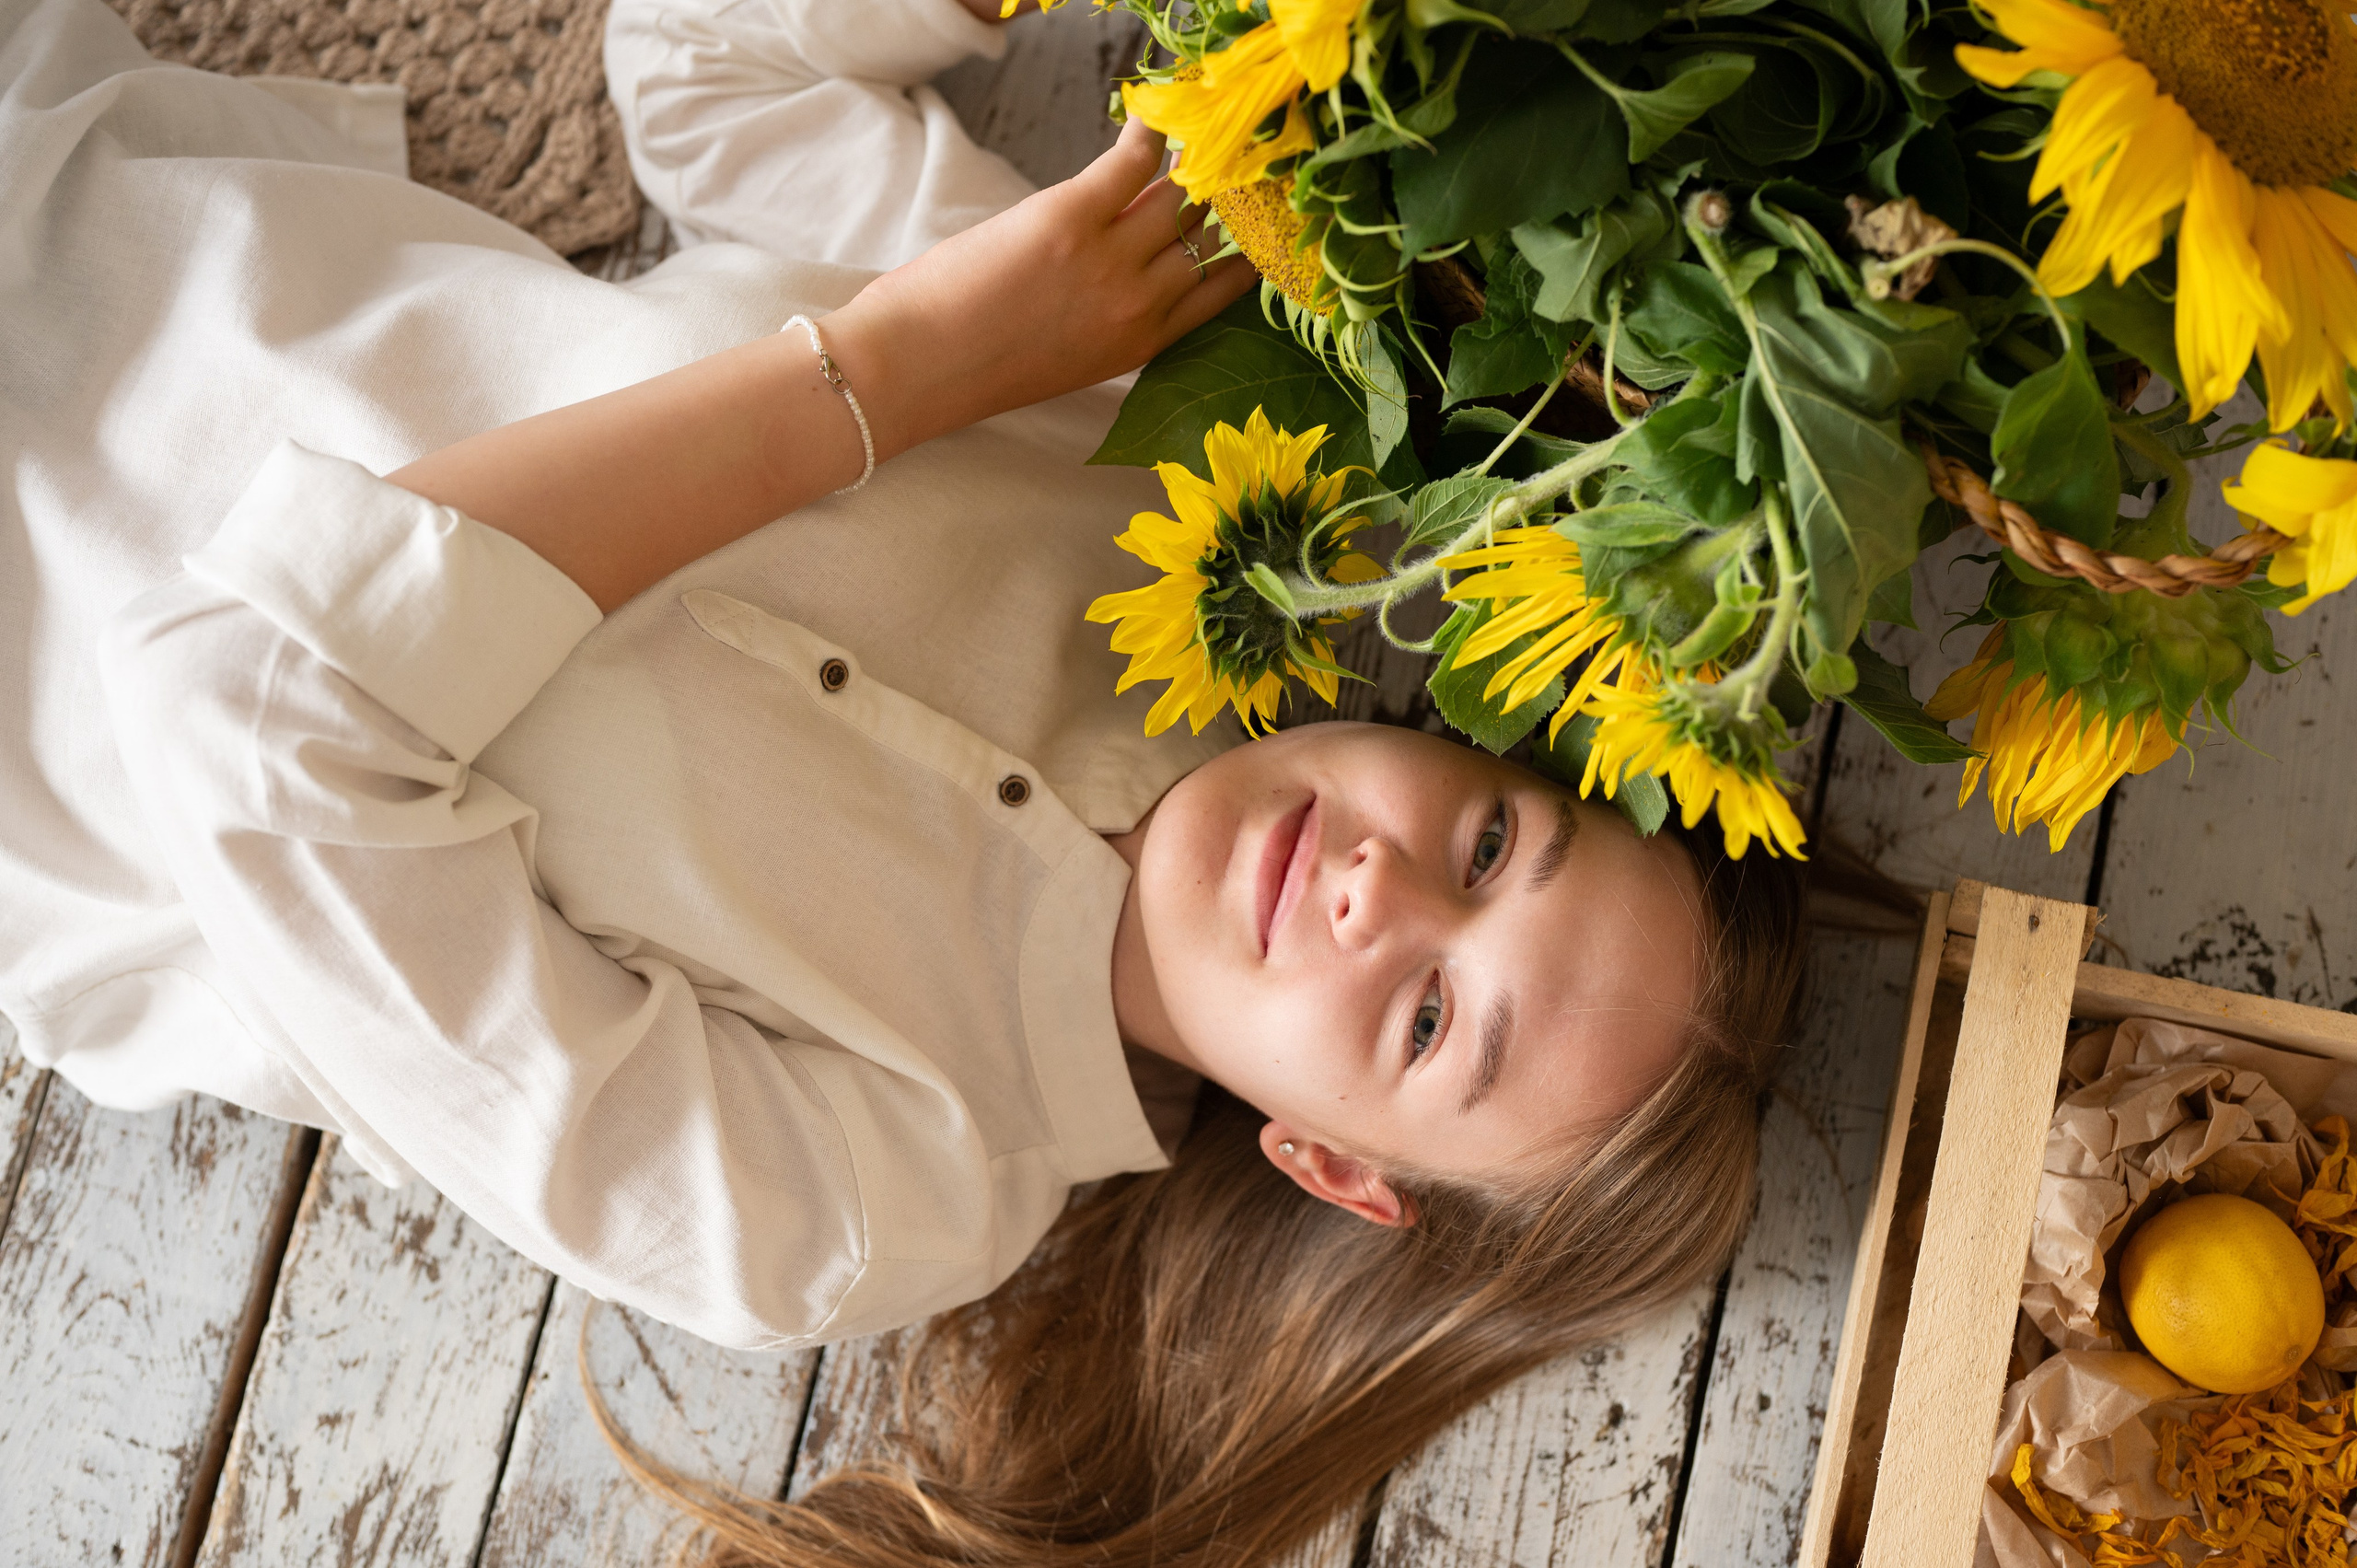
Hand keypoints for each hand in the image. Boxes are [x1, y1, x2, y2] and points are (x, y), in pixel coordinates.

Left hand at [822, 118, 1256, 460]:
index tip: (1246, 219)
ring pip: (1177, 195)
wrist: (923, 365)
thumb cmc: (980, 367)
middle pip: (1206, 232)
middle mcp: (1141, 302)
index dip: (1239, 247)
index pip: (1222, 287)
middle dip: (1217, 198)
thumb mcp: (1070, 358)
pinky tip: (1151, 113)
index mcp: (1143, 343)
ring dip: (1185, 163)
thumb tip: (1124, 265)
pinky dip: (1146, 133)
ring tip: (1189, 135)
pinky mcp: (1071, 217)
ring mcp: (1110, 259)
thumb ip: (1111, 318)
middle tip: (1218, 163)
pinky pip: (1132, 162)